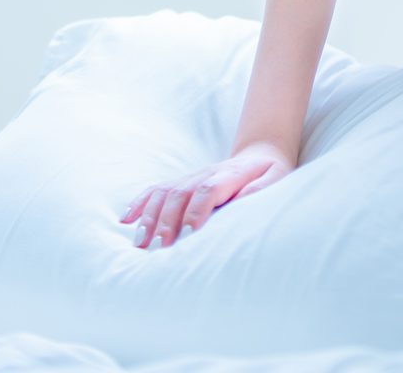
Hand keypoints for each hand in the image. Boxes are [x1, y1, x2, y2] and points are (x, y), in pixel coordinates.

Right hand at [119, 143, 296, 248]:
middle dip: (168, 220)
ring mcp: (190, 177)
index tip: (190, 234)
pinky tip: (126, 220)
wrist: (259, 154)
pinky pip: (156, 189)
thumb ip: (261, 190)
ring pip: (164, 192)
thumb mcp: (276, 178)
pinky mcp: (182, 183)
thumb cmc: (269, 172)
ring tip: (140, 242)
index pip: (208, 189)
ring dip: (150, 216)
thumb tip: (244, 202)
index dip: (197, 210)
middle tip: (160, 247)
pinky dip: (140, 203)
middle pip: (180, 192)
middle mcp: (205, 174)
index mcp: (230, 175)